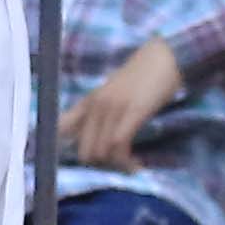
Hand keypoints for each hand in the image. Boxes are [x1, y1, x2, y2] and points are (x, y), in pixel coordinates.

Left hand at [61, 37, 182, 166]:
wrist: (162, 58)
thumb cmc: (140, 77)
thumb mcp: (111, 94)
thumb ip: (98, 113)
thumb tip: (88, 138)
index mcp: (88, 102)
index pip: (62, 129)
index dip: (64, 149)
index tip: (81, 162)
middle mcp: (95, 106)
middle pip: (84, 150)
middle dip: (100, 165)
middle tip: (116, 166)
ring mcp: (113, 108)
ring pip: (102, 151)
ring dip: (116, 166)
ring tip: (129, 166)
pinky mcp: (133, 112)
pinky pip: (120, 145)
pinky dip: (127, 161)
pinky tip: (136, 166)